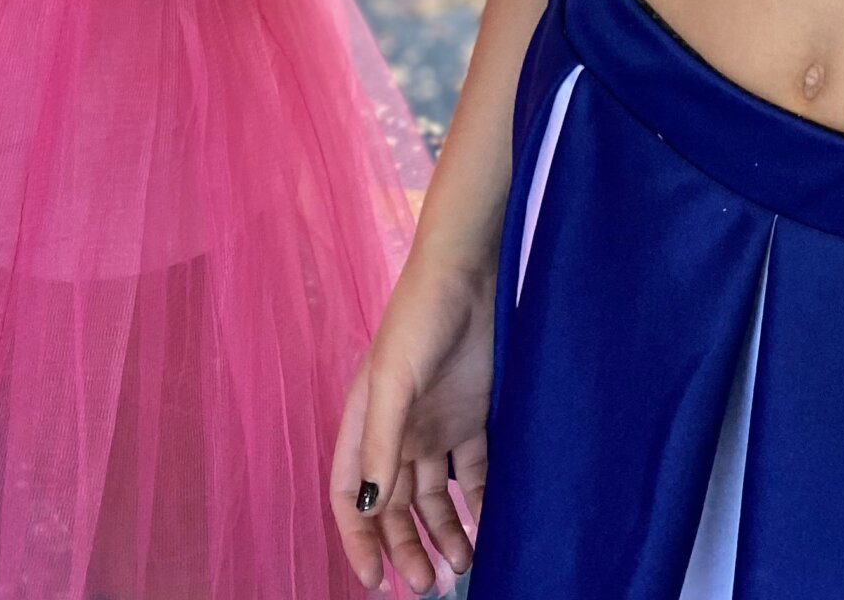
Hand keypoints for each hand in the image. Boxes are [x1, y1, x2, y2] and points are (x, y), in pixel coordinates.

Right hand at [331, 244, 494, 593]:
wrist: (467, 274)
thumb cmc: (417, 320)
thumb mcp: (393, 381)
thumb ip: (382, 444)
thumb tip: (372, 507)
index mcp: (364, 425)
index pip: (353, 497)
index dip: (359, 539)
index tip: (376, 580)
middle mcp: (396, 434)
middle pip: (396, 507)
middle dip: (407, 548)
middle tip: (429, 585)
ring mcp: (435, 428)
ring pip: (435, 498)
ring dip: (444, 534)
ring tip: (463, 567)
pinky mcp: (472, 418)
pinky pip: (473, 475)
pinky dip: (479, 504)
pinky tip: (491, 528)